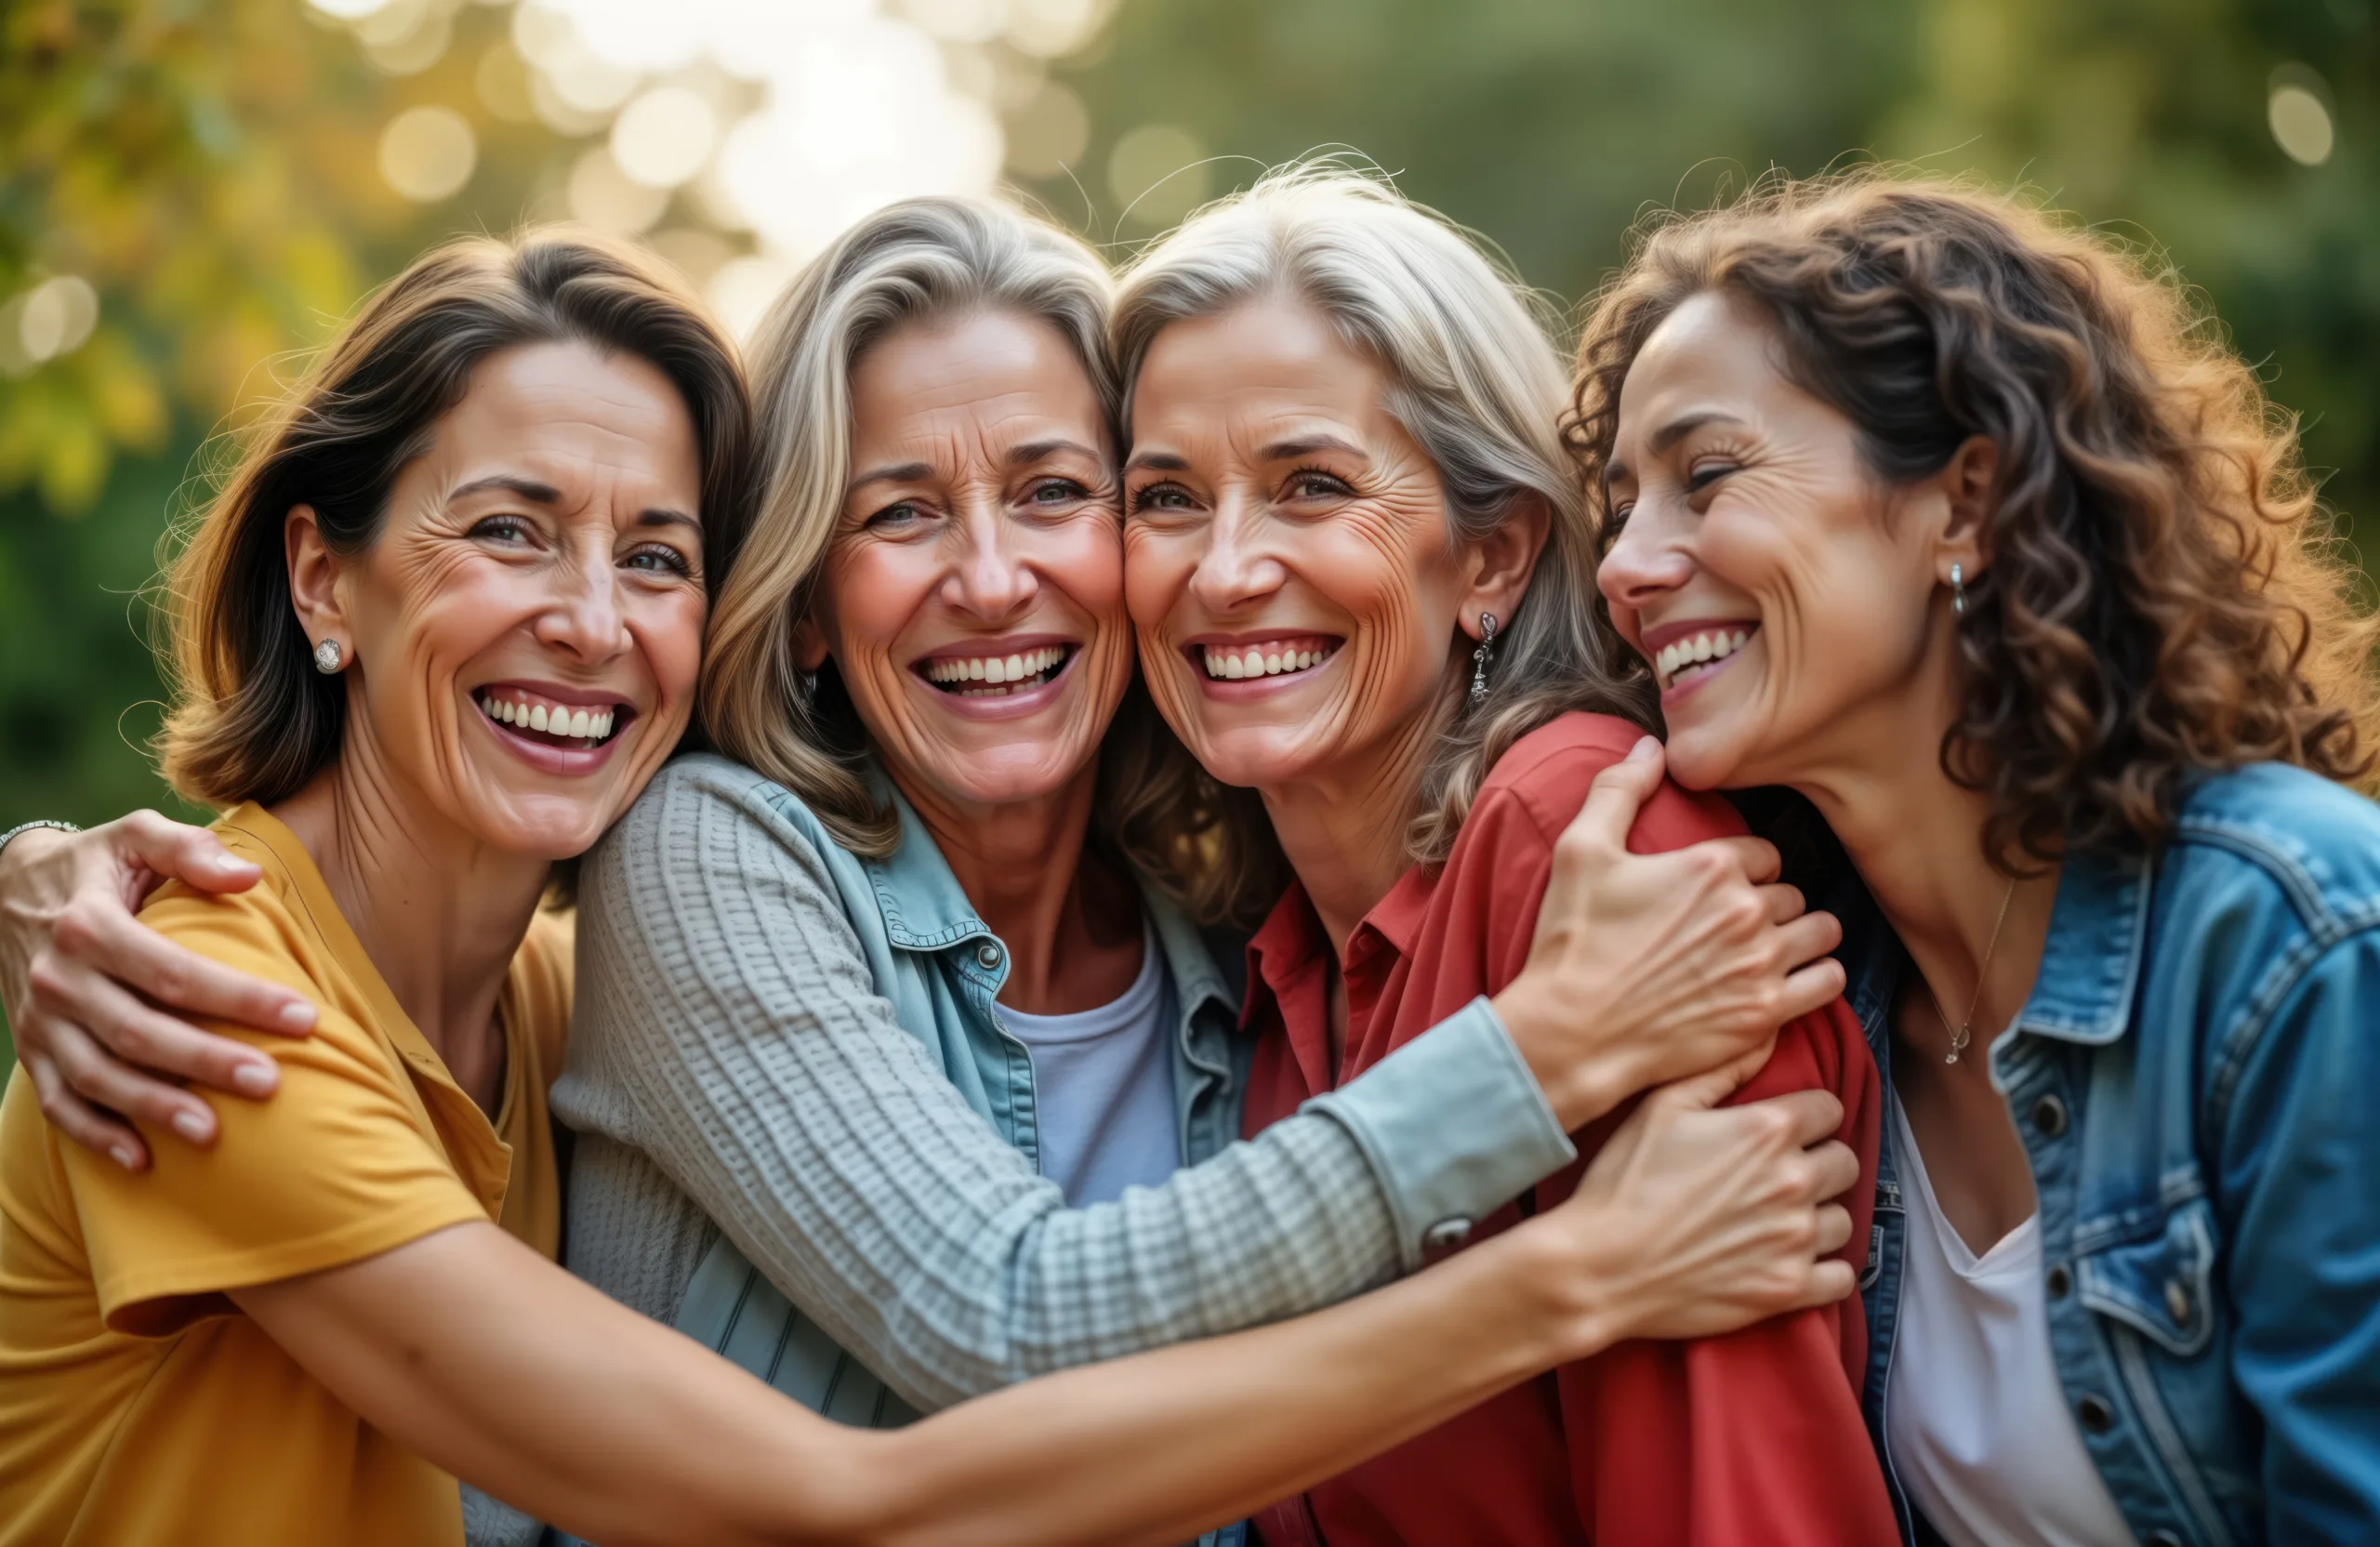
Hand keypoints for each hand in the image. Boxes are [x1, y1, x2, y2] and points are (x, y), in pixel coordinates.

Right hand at [1, 812, 315, 1170]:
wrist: (7, 887)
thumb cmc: (98, 862)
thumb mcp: (135, 835)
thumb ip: (188, 849)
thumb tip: (249, 876)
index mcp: (90, 925)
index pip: (175, 971)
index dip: (239, 996)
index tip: (303, 1018)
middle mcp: (60, 978)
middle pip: (139, 1031)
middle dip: (205, 1060)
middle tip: (269, 1083)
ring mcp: (40, 1021)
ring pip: (97, 1076)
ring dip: (153, 1107)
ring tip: (212, 1133)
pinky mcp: (32, 1049)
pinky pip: (59, 1102)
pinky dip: (95, 1135)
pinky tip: (142, 1160)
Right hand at [1490, 736, 1845, 1127]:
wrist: (1572, 1031)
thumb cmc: (1573, 941)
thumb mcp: (1581, 851)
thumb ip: (1618, 789)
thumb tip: (1650, 746)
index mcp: (1710, 865)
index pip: (1764, 853)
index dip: (1746, 869)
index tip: (1721, 889)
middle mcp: (1746, 911)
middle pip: (1792, 893)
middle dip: (1771, 904)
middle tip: (1738, 925)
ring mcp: (1760, 965)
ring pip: (1821, 933)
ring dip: (1803, 938)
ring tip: (1774, 949)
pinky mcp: (1764, 1014)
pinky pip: (1828, 982)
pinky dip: (1815, 979)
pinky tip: (1788, 982)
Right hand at [1548, 1049, 1859, 1349]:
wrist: (1602, 1267)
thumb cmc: (1624, 1181)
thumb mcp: (1661, 1107)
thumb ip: (1721, 1070)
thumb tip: (1769, 1037)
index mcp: (1767, 1130)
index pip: (1829, 1109)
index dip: (1807, 1117)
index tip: (1783, 1132)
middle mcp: (1793, 1181)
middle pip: (1845, 1162)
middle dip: (1818, 1164)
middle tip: (1780, 1177)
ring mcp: (1795, 1239)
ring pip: (1843, 1219)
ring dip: (1818, 1217)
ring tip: (1780, 1221)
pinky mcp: (1790, 1288)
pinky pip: (1841, 1277)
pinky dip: (1823, 1270)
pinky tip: (1792, 1261)